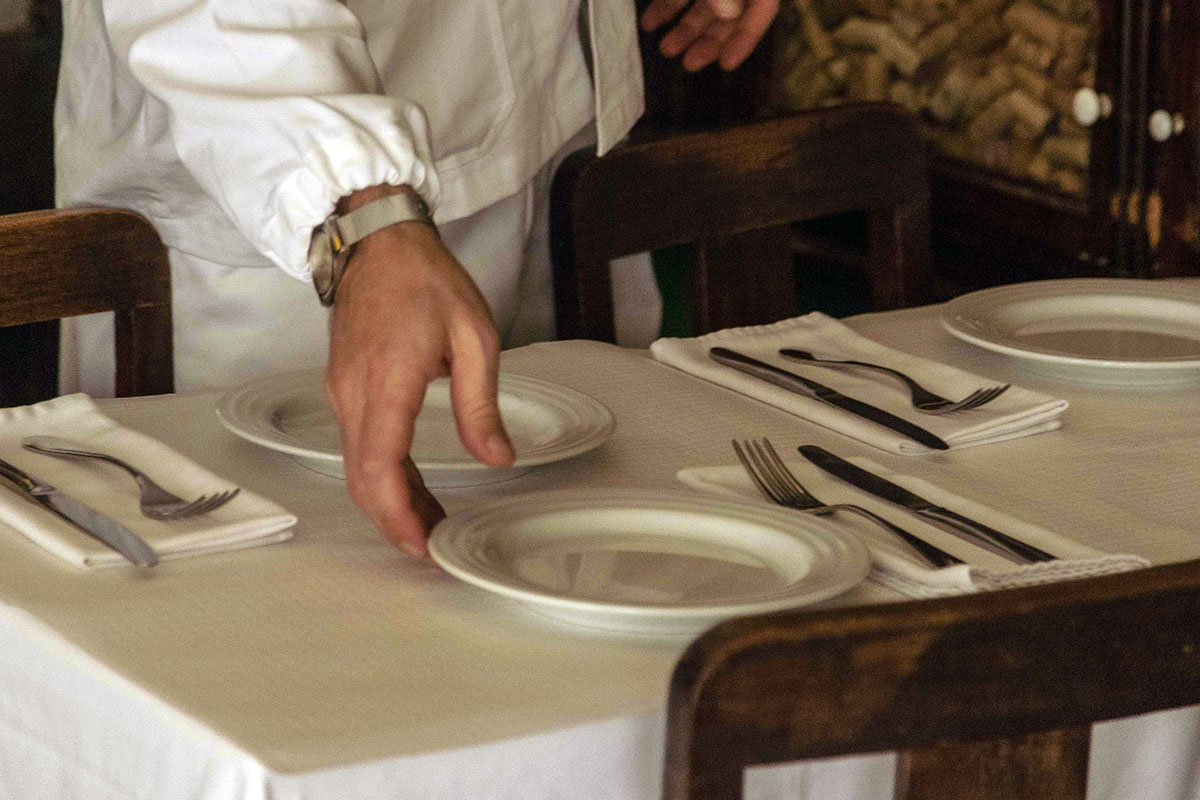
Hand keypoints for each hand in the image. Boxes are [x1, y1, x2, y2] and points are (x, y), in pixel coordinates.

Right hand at [325, 186, 513, 556]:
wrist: (378, 242)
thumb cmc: (427, 280)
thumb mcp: (474, 337)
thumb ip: (481, 405)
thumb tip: (497, 457)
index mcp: (389, 380)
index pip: (380, 464)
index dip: (397, 512)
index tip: (421, 541)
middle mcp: (355, 392)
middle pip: (361, 478)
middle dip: (393, 520)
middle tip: (431, 548)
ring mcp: (343, 391)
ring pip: (357, 465)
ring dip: (388, 501)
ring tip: (429, 524)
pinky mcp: (345, 387)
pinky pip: (358, 444)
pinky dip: (381, 475)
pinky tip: (411, 487)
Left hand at [640, 0, 779, 71]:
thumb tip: (726, 13)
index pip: (760, 14)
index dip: (745, 40)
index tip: (727, 64)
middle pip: (730, 15)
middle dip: (708, 40)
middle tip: (689, 63)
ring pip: (703, 5)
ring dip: (684, 28)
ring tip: (666, 48)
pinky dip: (666, 7)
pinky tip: (650, 22)